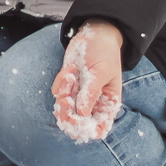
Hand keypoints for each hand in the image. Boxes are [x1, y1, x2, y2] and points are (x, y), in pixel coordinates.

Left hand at [51, 19, 124, 142]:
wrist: (94, 34)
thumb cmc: (104, 53)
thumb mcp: (100, 72)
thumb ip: (91, 93)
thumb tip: (81, 113)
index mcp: (107, 104)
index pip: (98, 128)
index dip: (86, 130)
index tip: (76, 120)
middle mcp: (92, 104)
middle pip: (76, 124)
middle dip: (67, 113)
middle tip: (65, 98)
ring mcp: (78, 96)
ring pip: (64, 110)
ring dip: (63, 95)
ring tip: (70, 75)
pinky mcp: (67, 86)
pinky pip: (57, 93)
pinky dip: (59, 83)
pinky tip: (69, 70)